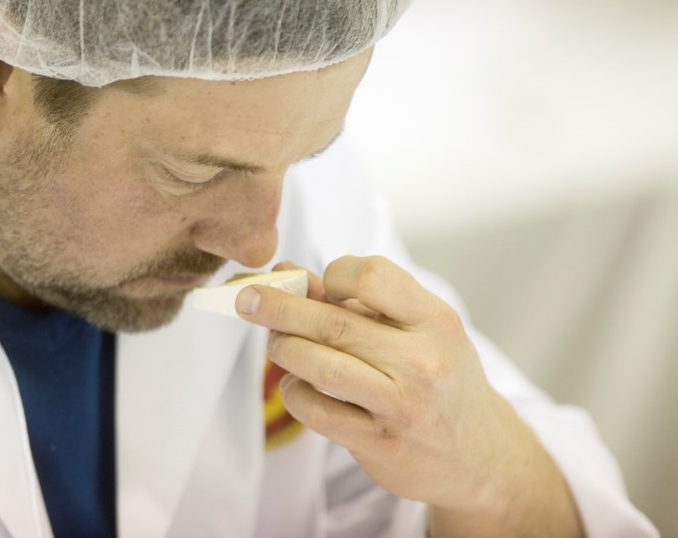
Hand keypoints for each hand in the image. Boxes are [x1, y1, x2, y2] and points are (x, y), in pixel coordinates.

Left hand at [236, 256, 582, 535]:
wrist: (480, 456)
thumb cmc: (438, 376)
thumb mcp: (416, 330)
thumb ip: (354, 301)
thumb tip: (284, 271)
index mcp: (435, 320)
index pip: (371, 275)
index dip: (333, 273)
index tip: (320, 284)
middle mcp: (423, 361)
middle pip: (332, 322)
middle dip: (277, 306)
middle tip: (246, 299)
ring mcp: (402, 406)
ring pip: (319, 365)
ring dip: (283, 349)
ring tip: (276, 344)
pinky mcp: (380, 444)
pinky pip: (316, 410)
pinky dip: (294, 392)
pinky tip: (296, 386)